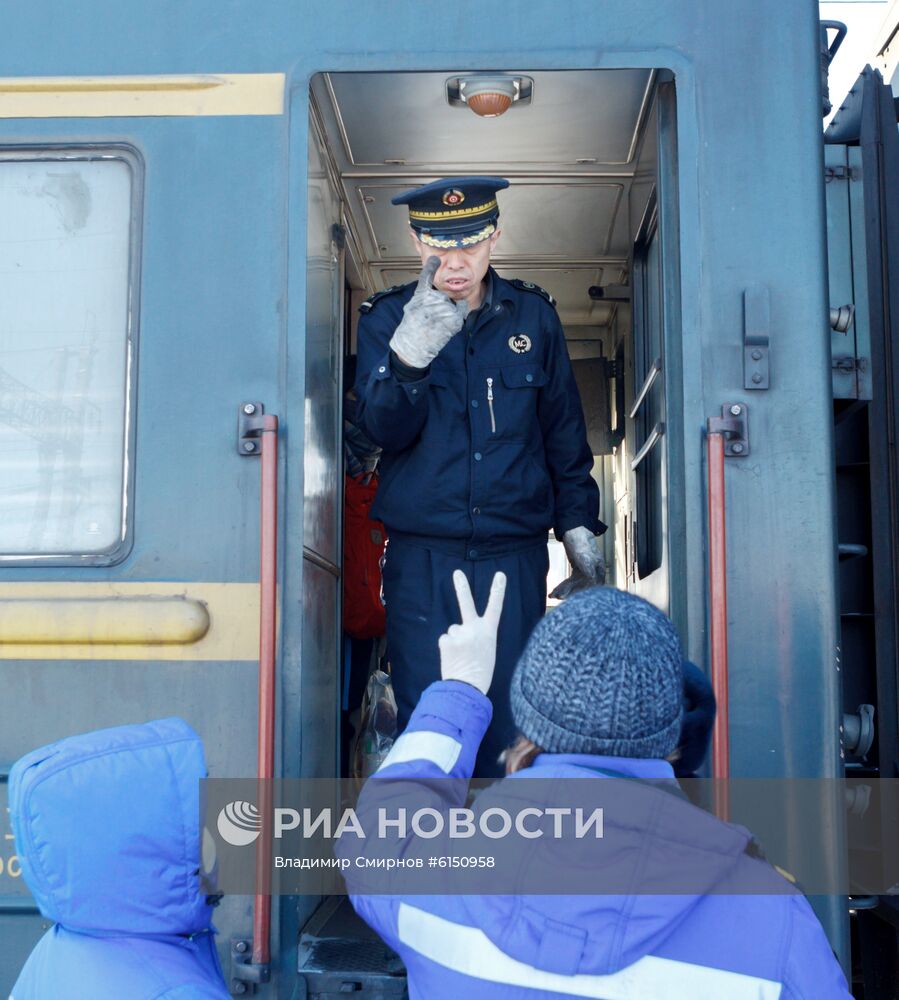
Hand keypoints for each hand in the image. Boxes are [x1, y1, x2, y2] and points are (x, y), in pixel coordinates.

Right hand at [389, 257, 469, 368]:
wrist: (415, 345)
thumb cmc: (412, 328)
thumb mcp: (413, 306)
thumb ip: (424, 296)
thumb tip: (435, 293)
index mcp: (421, 294)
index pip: (427, 276)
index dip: (431, 266)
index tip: (435, 259)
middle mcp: (434, 298)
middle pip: (443, 295)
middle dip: (440, 304)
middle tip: (430, 317)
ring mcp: (446, 308)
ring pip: (452, 304)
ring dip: (448, 311)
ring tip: (436, 323)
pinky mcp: (455, 318)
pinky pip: (460, 310)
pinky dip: (456, 316)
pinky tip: (445, 324)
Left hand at [439, 570, 506, 694]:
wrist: (467, 688)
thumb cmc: (481, 673)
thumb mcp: (488, 651)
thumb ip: (478, 636)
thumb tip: (463, 632)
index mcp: (489, 632)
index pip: (495, 607)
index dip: (498, 590)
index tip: (500, 575)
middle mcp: (474, 628)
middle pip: (467, 603)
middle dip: (462, 587)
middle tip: (457, 573)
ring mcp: (460, 633)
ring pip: (454, 631)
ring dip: (455, 640)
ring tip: (460, 656)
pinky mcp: (446, 640)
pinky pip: (445, 640)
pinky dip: (447, 648)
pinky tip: (452, 658)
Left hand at [549, 526, 605, 599]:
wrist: (574, 529)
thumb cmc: (580, 538)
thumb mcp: (583, 551)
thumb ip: (587, 563)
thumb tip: (591, 577)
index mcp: (598, 568)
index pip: (592, 585)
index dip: (582, 592)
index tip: (571, 596)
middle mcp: (594, 572)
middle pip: (583, 587)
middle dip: (571, 593)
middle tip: (559, 597)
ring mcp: (586, 572)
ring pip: (576, 586)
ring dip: (565, 591)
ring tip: (553, 595)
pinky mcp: (578, 572)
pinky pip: (571, 582)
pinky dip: (564, 587)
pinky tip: (555, 592)